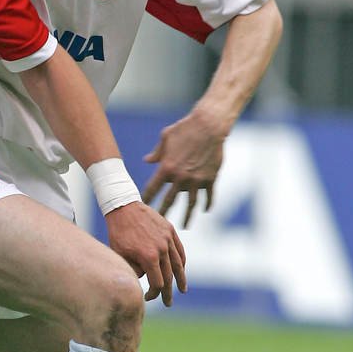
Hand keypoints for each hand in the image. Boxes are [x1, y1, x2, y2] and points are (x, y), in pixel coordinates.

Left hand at [105, 202, 186, 306]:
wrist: (123, 207)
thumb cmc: (118, 233)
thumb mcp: (121, 255)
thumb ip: (134, 270)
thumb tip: (144, 281)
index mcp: (149, 257)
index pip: (157, 283)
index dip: (154, 294)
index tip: (147, 298)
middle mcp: (162, 249)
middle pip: (169, 276)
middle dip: (168, 292)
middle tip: (168, 303)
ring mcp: (168, 239)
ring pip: (178, 264)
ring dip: (181, 279)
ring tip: (182, 289)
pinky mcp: (170, 230)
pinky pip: (179, 250)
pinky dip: (182, 261)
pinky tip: (181, 269)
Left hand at [142, 112, 225, 227]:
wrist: (209, 125)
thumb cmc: (185, 128)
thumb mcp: (166, 138)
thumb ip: (157, 153)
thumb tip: (147, 160)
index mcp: (166, 168)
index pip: (152, 189)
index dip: (146, 199)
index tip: (142, 208)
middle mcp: (180, 178)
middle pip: (169, 200)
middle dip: (163, 213)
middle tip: (158, 225)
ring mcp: (197, 180)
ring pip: (190, 203)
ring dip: (187, 216)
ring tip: (184, 226)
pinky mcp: (210, 178)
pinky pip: (208, 195)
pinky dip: (207, 203)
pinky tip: (205, 210)